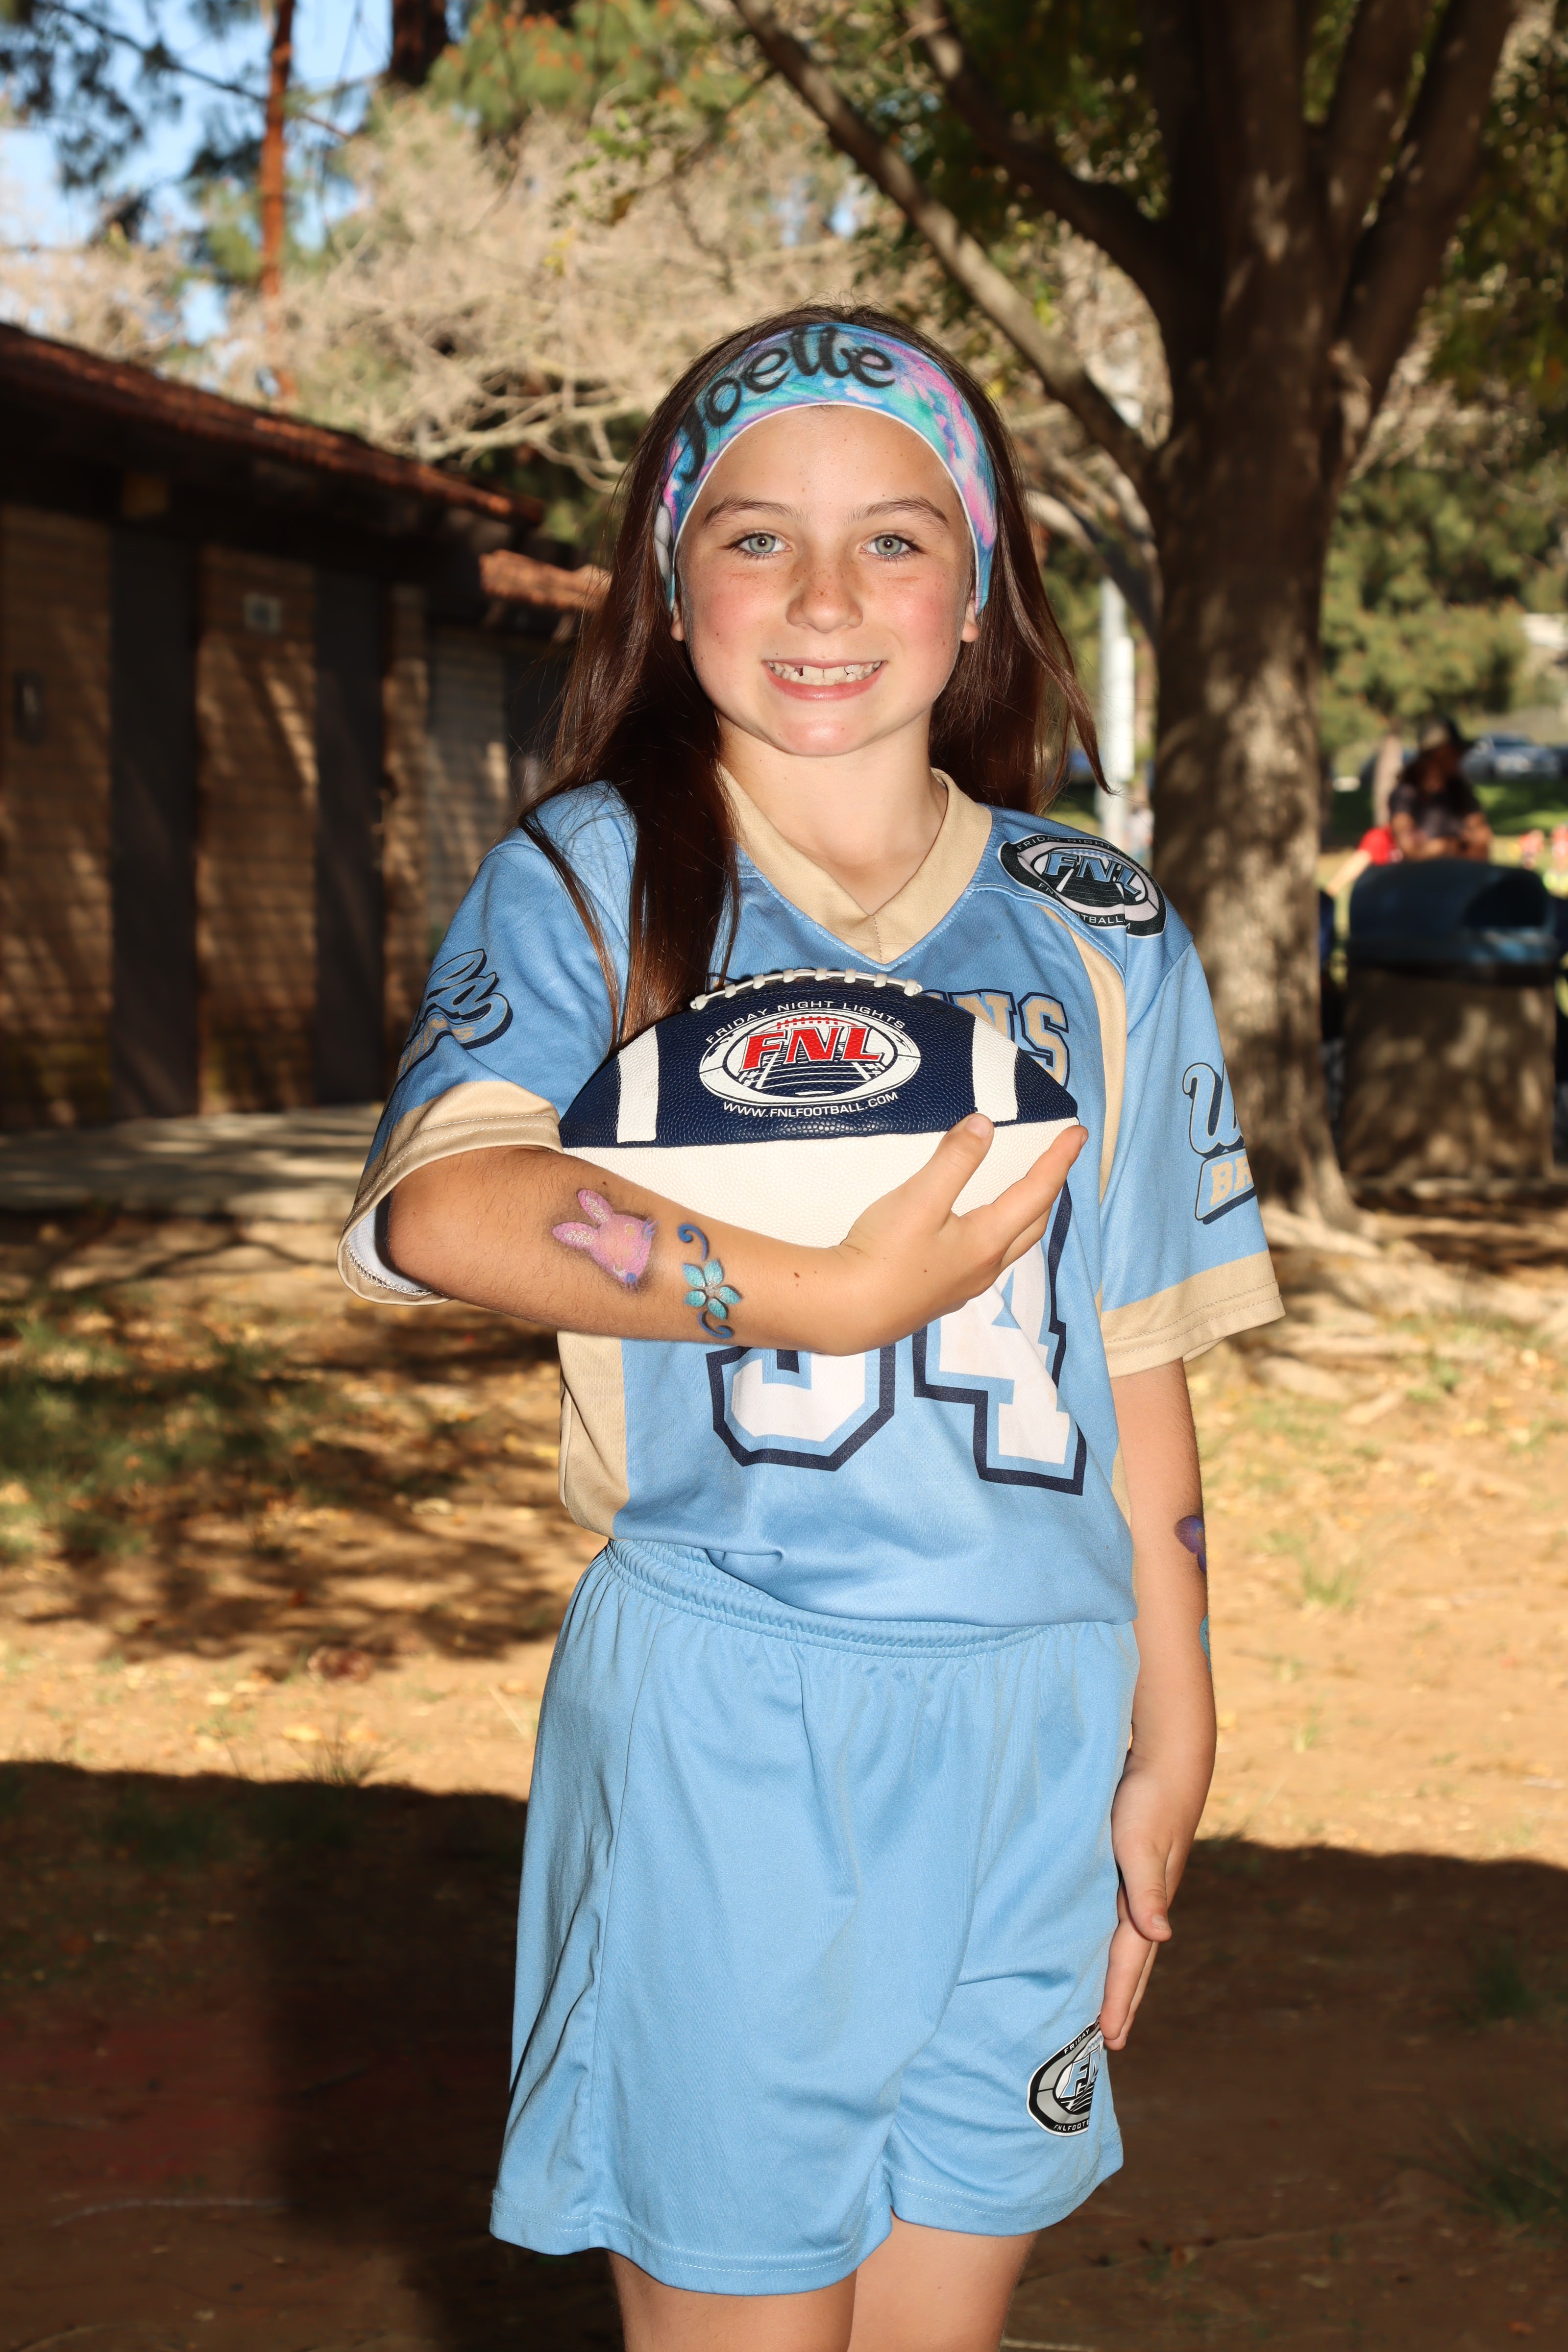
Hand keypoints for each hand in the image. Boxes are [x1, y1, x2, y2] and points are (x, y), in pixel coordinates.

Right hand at [809, 1114, 1085, 1353]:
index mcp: (986, 1241)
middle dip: (1049, 1190)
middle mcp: (983, 1267)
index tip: (1078, 1133)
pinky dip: (996, 1235)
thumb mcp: (919, 1198)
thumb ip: (954, 1160)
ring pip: (1009, 1246)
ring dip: (1025, 1217)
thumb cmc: (882, 1255)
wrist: (845, 1313)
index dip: (1058, 1160)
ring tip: (1024, 1194)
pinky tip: (976, 1233)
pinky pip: (984, 1260)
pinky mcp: (938, 1295)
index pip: (1036, 1193)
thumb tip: (985, 1124)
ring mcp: (962, 1286)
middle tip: (1056, 1161)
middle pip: (1032, 1224)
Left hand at [1099, 1750, 1197, 2050]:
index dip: (1119, 2000)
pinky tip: (1097, 1941)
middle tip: (1110, 2041)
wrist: (1170, 1756)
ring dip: (1118, 1974)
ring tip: (1105, 2003)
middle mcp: (1145, 1900)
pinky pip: (1115, 1916)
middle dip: (1122, 2000)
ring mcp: (1140, 1884)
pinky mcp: (1128, 1866)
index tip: (1109, 2038)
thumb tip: (1160, 1937)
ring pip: (1125, 1941)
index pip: (1129, 1962)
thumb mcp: (1141, 1842)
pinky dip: (1108, 1940)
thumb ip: (1146, 1889)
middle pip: (1133, 1961)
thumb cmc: (1150, 1797)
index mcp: (1147, 1901)